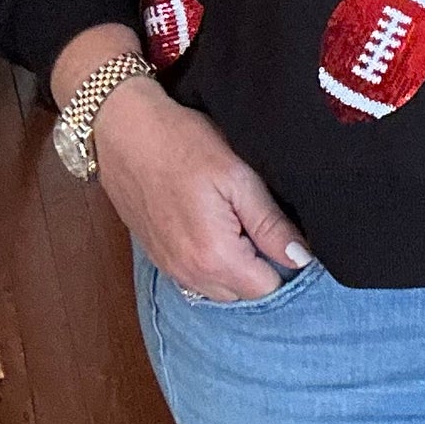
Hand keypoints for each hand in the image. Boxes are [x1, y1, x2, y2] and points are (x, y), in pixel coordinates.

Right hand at [91, 76, 312, 301]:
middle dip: (258, 265)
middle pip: (244, 293)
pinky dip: (210, 261)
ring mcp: (169, 268)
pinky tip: (209, 223)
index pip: (269, 288)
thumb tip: (301, 258)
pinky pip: (196, 276)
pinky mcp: (157, 257)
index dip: (283, 260)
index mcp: (215, 258)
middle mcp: (189, 275)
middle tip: (255, 218)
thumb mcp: (238, 177)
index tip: (280, 229)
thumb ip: (271, 224)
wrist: (123, 130)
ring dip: (234, 265)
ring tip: (232, 219)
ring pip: (219, 288)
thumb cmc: (183, 144)